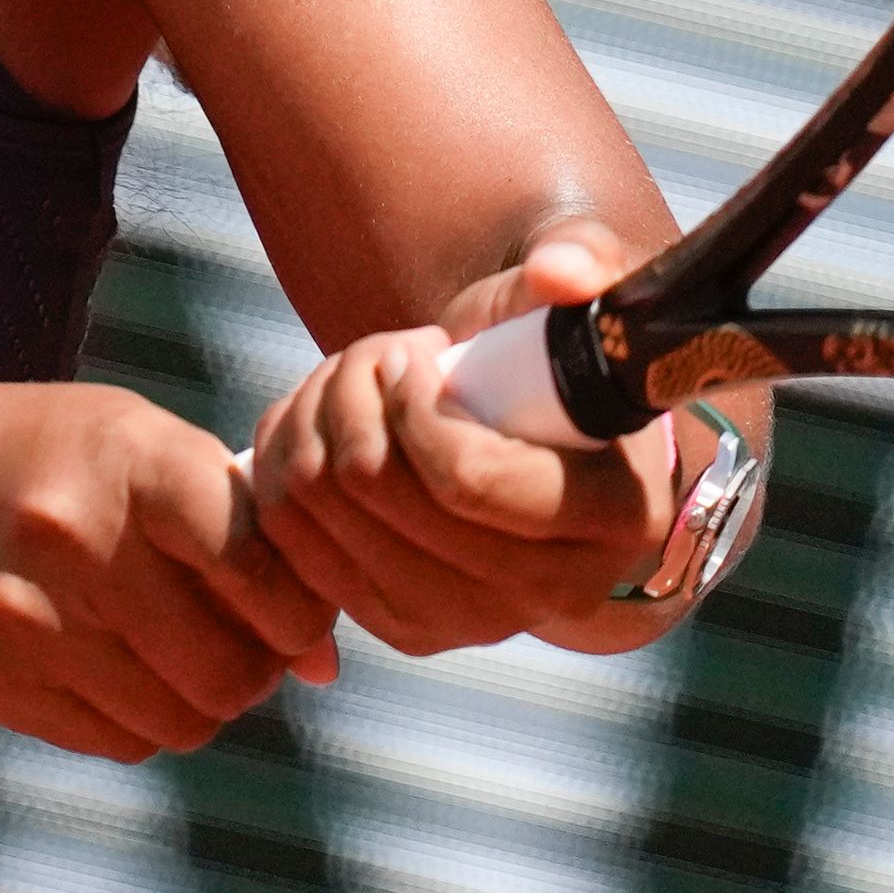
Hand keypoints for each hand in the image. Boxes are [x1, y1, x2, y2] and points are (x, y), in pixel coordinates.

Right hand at [0, 383, 337, 761]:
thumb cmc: (25, 453)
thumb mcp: (125, 439)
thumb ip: (229, 523)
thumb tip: (326, 653)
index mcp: (125, 461)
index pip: (257, 560)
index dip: (298, 601)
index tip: (295, 604)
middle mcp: (80, 542)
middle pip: (232, 664)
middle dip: (261, 664)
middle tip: (249, 638)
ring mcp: (36, 623)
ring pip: (185, 717)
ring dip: (209, 699)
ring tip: (190, 653)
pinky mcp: (5, 686)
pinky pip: (124, 741)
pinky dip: (150, 719)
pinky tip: (132, 671)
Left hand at [247, 225, 676, 655]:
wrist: (538, 449)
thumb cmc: (558, 365)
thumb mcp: (577, 304)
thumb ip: (584, 263)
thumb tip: (560, 272)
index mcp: (611, 518)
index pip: (467, 480)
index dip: (414, 404)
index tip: (414, 350)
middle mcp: (545, 594)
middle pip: (380, 494)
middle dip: (354, 395)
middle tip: (378, 352)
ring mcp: (467, 624)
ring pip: (321, 513)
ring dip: (312, 419)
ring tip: (353, 379)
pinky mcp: (401, 629)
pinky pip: (291, 544)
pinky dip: (283, 464)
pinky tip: (319, 419)